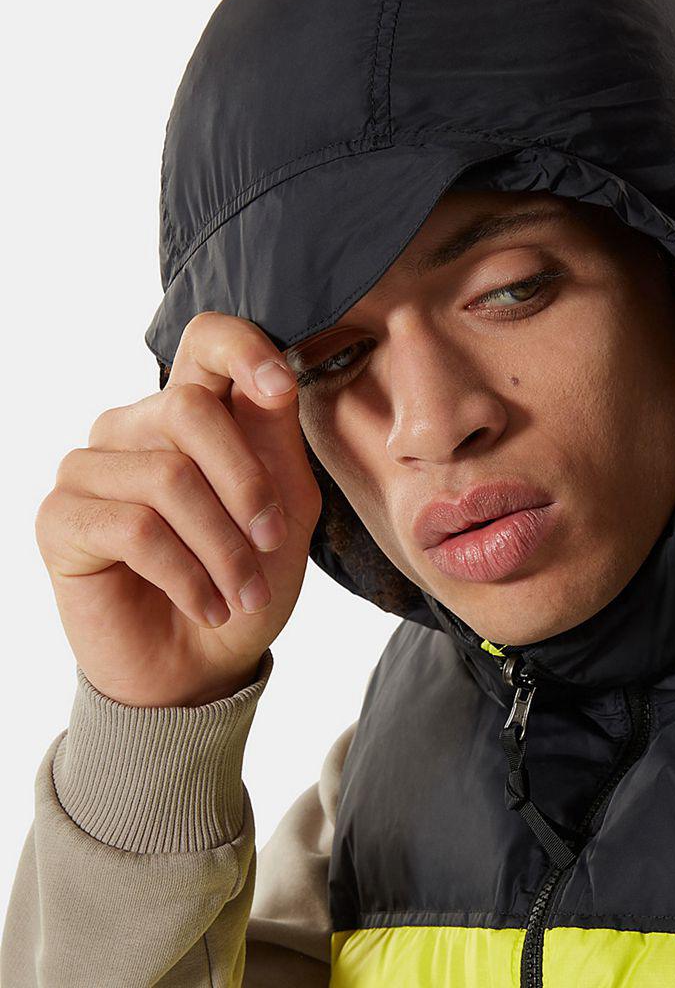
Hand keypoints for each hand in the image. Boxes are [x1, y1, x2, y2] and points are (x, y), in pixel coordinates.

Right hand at [35, 312, 323, 706]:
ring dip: (224, 548)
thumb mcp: (285, 511)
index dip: (243, 349)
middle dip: (247, 486)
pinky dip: (188, 576)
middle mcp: (134, 426)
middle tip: (273, 545)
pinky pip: (134, 528)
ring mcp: (91, 467)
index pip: (205, 340)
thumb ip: (276, 444)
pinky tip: (207, 606)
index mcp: (195, 413)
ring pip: (168, 477)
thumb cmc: (248, 579)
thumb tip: (274, 380)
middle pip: (190, 409)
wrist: (203, 664)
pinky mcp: (60, 517)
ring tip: (243, 594)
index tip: (281, 388)